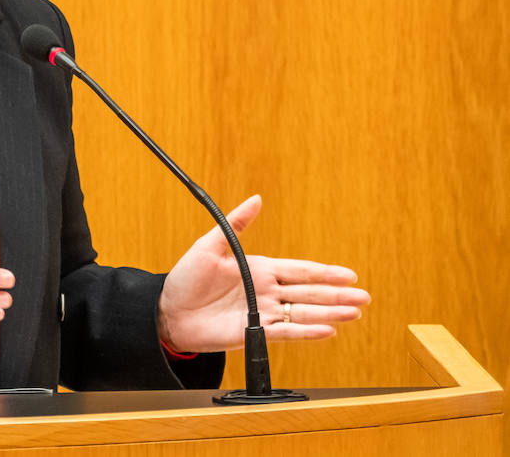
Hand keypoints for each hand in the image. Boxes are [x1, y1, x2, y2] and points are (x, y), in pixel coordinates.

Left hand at [156, 194, 370, 353]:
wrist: (167, 311)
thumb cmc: (185, 279)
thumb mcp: (208, 245)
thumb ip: (236, 224)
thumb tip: (256, 199)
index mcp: (259, 270)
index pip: (299, 271)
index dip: (324, 272)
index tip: (349, 274)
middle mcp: (266, 292)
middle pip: (308, 293)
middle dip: (337, 294)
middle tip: (364, 297)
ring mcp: (262, 313)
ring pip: (303, 313)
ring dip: (329, 313)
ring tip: (354, 313)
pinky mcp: (253, 332)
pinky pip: (284, 332)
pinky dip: (306, 332)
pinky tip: (326, 330)